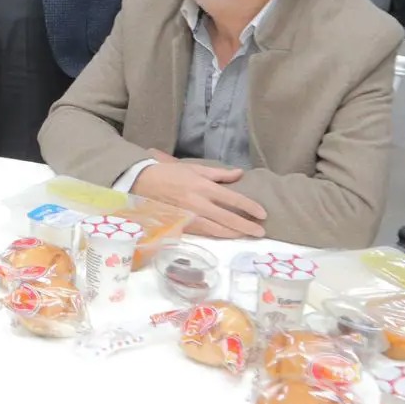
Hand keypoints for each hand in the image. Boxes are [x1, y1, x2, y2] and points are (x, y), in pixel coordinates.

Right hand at [133, 150, 267, 238]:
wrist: (142, 183)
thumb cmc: (169, 173)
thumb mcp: (195, 168)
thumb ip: (218, 174)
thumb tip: (240, 173)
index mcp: (203, 187)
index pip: (233, 199)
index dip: (250, 207)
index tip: (262, 214)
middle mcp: (199, 204)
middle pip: (228, 219)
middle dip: (247, 226)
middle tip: (261, 232)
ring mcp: (190, 217)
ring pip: (217, 230)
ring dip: (234, 233)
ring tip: (247, 235)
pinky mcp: (182, 226)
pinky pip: (204, 233)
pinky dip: (218, 235)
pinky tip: (227, 235)